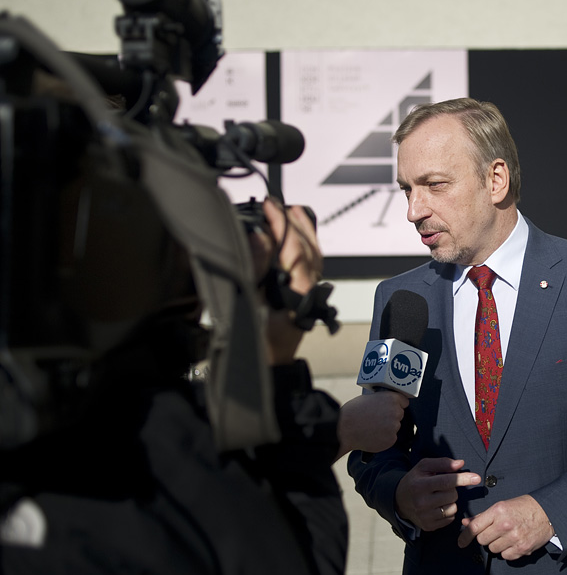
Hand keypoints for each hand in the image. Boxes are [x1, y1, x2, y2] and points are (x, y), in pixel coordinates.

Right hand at [250, 198, 322, 364]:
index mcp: (296, 292)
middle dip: (292, 223)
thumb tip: (260, 237)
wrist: (267, 370)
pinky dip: (303, 246)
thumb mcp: (246, 305)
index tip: (269, 205)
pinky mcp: (303, 296)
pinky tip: (295, 236)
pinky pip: (309, 265)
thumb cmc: (256, 344)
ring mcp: (308, 293)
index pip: (294, 249)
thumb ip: (253, 269)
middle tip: (275, 204)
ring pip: (312, 255)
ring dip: (302, 232)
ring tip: (289, 211)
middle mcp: (308, 291)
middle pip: (308, 249)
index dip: (282, 224)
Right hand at [335, 391, 408, 460]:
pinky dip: (384, 439)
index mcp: (392, 398)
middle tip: (377, 420)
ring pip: (394, 427)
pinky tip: (372, 436)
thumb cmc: (353, 412)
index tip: (391, 408)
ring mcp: (394, 426)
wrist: (344, 429)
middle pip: (399, 415)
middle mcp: (396, 412)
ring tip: (372, 428)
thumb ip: (382, 401)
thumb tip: (387, 405)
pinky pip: (390, 438)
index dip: (397, 405)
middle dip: (391, 417)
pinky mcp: (391, 439)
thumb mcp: (370, 398)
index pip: (404, 402)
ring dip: (387, 429)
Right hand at [395, 457, 480, 531]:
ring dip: (451, 501)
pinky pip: (450, 518)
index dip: (463, 479)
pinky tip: (438, 506)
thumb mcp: (424, 466)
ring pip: (453, 508)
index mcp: (420, 485)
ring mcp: (425, 516)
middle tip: (441, 487)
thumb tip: (461, 464)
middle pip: (452, 495)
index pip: (446, 482)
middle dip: (452, 489)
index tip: (477, 478)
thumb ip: (442, 463)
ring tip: (439, 497)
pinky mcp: (428, 526)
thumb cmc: (415, 480)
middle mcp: (421, 502)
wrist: (399, 501)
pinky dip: (448, 511)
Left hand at [457, 495, 553, 560]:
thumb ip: (483, 516)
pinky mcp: (522, 548)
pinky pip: (505, 556)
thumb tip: (466, 522)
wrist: (547, 512)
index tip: (461, 542)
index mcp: (498, 511)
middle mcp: (505, 524)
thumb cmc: (524, 507)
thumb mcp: (502, 506)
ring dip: (497, 545)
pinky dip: (508, 551)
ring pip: (493, 549)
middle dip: (486, 538)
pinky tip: (514, 542)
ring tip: (507, 535)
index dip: (465, 536)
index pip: (475, 527)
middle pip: (482, 540)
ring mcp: (514, 537)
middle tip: (495, 532)